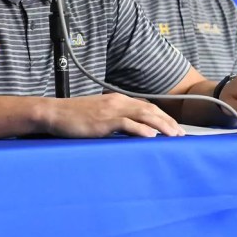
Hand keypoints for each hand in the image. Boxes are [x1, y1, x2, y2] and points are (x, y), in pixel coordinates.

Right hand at [39, 93, 185, 137]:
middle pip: (150, 110)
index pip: (147, 107)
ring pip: (143, 115)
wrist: (54, 113)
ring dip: (161, 126)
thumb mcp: (98, 114)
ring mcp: (111, 110)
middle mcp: (117, 102)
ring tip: (174, 136)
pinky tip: (151, 136)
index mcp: (117, 100)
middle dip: (168, 122)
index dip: (163, 117)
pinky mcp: (103, 121)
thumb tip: (131, 130)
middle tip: (182, 135)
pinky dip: (141, 129)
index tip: (175, 128)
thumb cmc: (74, 116)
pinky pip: (126, 124)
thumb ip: (115, 119)